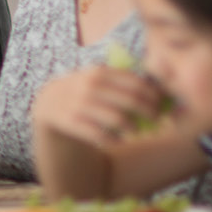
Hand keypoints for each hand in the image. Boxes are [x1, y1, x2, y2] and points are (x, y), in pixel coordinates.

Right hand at [31, 65, 167, 147]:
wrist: (49, 104)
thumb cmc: (85, 92)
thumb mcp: (98, 78)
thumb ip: (124, 81)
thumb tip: (161, 91)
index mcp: (100, 72)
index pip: (136, 83)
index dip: (154, 95)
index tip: (162, 104)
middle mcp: (90, 86)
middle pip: (132, 100)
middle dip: (150, 112)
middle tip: (157, 119)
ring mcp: (80, 105)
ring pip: (118, 119)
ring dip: (133, 127)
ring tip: (136, 130)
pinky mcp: (72, 122)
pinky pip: (101, 135)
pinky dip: (114, 139)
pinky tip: (119, 140)